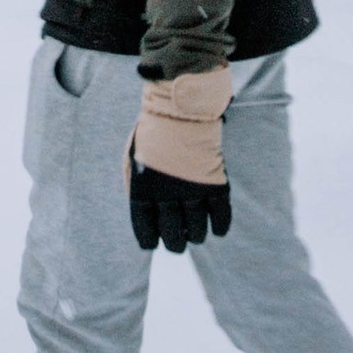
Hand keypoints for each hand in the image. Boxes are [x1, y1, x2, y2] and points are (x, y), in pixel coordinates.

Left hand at [127, 64, 232, 250]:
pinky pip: (220, 215)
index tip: (153, 243)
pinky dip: (220, 226)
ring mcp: (192, 190)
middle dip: (174, 243)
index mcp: (143, 189)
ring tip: (194, 235)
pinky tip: (217, 230)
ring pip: (196, 230)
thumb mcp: (132, 158)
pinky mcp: (214, 183)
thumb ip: (136, 187)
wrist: (180, 108)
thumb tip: (144, 214)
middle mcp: (167, 194)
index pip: (145, 228)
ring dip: (195, 236)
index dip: (149, 240)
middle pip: (172, 234)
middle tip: (177, 243)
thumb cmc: (153, 132)